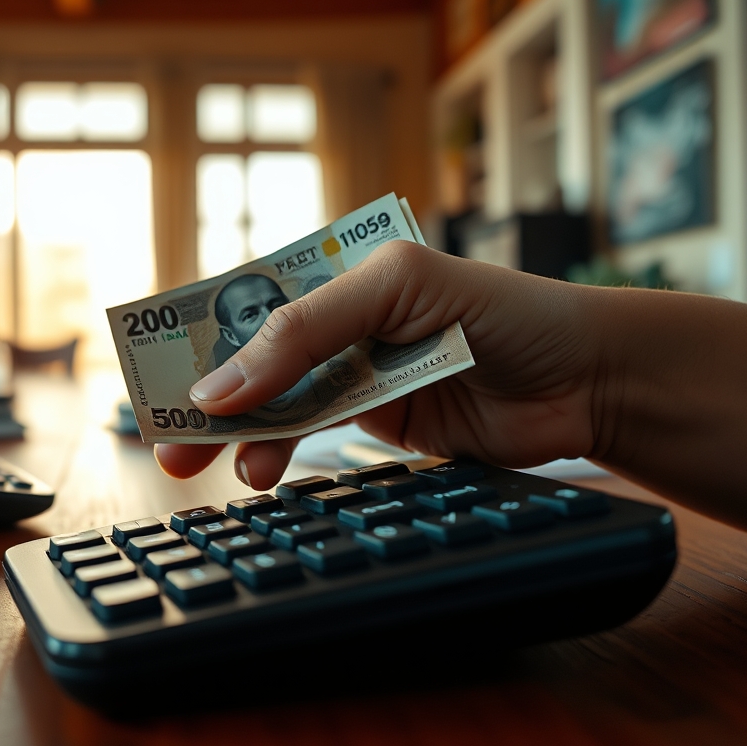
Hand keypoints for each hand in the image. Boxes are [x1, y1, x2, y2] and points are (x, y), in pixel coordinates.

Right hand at [154, 240, 607, 488]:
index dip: (205, 334)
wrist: (584, 380)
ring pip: (278, 405)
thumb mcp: (396, 289)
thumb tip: (223, 385)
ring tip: (214, 463)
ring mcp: (361, 376)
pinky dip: (280, 453)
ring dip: (240, 434)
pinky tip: (263, 470)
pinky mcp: (382, 424)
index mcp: (343, 275)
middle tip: (166, 438)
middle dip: (207, 397)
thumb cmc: (504, 309)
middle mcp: (345, 325)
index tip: (162, 372)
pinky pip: (314, 437)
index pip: (256, 300)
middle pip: (256, 360)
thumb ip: (307, 331)